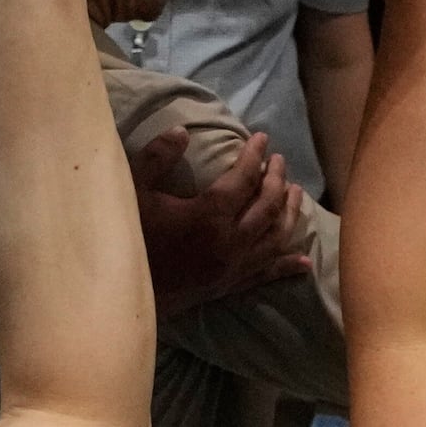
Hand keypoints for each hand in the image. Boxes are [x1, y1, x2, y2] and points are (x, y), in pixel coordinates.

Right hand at [131, 128, 313, 315]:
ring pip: (276, 236)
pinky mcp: (230, 287)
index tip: (262, 137)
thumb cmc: (127, 240)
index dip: (255, 155)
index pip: (244, 178)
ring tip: (297, 192)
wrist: (121, 295)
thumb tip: (182, 131)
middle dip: (277, 178)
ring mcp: (234, 267)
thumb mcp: (132, 192)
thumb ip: (157, 157)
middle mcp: (231, 241)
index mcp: (209, 215)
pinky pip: (267, 274)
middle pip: (268, 205)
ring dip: (290, 212)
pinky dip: (288, 265)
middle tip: (280, 160)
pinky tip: (304, 262)